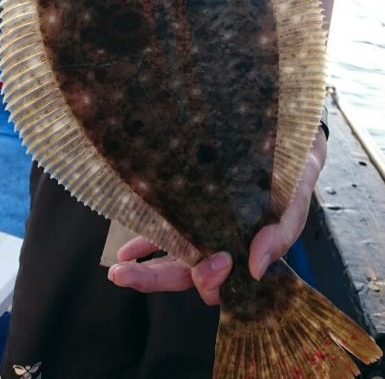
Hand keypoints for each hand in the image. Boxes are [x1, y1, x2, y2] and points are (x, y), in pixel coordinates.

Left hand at [108, 130, 326, 302]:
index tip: (214, 265)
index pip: (226, 280)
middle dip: (155, 279)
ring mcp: (205, 228)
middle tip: (126, 277)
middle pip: (188, 273)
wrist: (289, 133)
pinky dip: (145, 240)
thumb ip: (281, 232)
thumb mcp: (294, 198)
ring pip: (173, 257)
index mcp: (249, 251)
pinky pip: (166, 228)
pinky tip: (126, 248)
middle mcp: (223, 245)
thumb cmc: (294, 170)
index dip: (213, 280)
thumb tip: (255, 268)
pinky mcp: (192, 205)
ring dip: (144, 267)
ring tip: (118, 268)